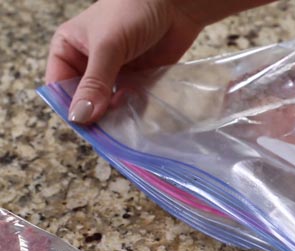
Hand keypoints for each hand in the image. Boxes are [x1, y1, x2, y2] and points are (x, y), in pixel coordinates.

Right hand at [45, 0, 273, 123]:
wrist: (176, 4)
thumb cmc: (134, 12)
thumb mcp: (108, 46)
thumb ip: (95, 82)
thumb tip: (79, 116)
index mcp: (69, 49)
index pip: (59, 85)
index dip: (69, 106)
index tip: (83, 125)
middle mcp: (89, 63)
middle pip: (83, 99)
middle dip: (92, 115)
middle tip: (105, 134)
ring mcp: (114, 73)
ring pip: (106, 104)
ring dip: (113, 117)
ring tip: (122, 130)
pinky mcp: (137, 80)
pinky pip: (129, 103)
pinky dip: (131, 112)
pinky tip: (137, 121)